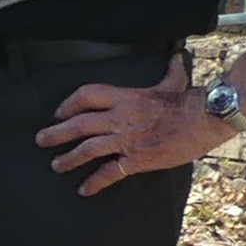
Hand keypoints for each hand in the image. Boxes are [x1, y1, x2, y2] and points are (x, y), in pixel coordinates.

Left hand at [39, 64, 229, 193]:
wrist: (204, 120)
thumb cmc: (189, 101)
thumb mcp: (174, 82)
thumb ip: (171, 70)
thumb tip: (177, 56)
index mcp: (125, 97)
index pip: (87, 96)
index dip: (69, 104)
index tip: (60, 113)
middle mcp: (119, 118)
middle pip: (79, 124)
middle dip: (57, 133)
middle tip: (41, 140)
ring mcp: (126, 140)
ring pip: (88, 149)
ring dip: (69, 158)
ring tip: (56, 166)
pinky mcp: (136, 160)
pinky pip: (109, 172)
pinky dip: (95, 182)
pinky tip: (83, 189)